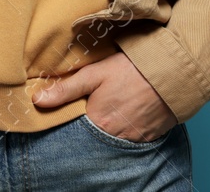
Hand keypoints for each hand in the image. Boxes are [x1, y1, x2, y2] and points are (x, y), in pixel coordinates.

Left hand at [30, 52, 177, 142]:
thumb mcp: (94, 74)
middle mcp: (115, 136)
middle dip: (93, 121)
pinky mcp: (150, 137)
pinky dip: (127, 127)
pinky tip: (127, 111)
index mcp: (98, 121)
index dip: (74, 116)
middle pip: (95, 133)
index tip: (75, 105)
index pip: (76, 126)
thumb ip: (65, 89)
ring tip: (114, 105)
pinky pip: (132, 137)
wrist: (173, 72)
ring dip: (111, 125)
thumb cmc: (131, 70)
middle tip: (97, 103)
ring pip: (113, 136)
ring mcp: (134, 138)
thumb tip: (37, 100)